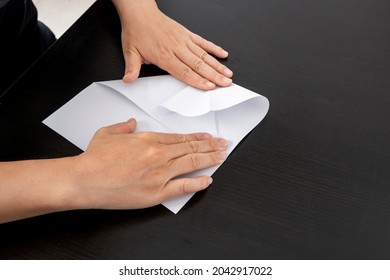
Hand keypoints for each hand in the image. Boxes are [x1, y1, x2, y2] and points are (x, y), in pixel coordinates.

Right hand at [73, 119, 227, 209]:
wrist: (84, 180)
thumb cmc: (94, 159)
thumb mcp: (108, 133)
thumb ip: (123, 126)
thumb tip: (132, 122)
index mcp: (148, 140)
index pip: (179, 138)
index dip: (197, 137)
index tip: (207, 137)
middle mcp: (158, 155)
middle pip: (190, 149)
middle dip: (210, 146)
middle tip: (223, 144)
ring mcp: (159, 174)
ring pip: (191, 164)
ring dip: (210, 159)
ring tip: (222, 156)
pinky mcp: (156, 193)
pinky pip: (183, 187)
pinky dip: (197, 183)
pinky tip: (207, 180)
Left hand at [112, 0, 232, 89]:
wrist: (140, 12)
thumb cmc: (136, 31)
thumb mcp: (130, 51)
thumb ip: (131, 68)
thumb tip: (128, 80)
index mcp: (164, 55)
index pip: (184, 71)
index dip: (198, 80)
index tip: (210, 86)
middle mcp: (176, 48)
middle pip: (199, 65)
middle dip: (214, 76)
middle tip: (226, 84)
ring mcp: (183, 40)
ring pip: (204, 55)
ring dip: (217, 65)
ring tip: (228, 74)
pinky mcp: (187, 33)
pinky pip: (203, 42)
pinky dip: (214, 48)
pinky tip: (223, 54)